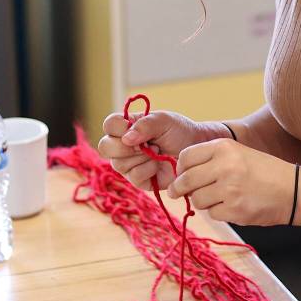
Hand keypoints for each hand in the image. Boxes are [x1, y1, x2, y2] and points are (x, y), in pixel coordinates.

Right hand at [98, 110, 212, 190]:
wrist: (195, 149)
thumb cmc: (179, 131)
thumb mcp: (164, 120)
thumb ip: (145, 124)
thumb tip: (126, 138)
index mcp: (126, 126)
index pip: (109, 125)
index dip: (119, 127)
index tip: (136, 129)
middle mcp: (122, 145)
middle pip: (105, 147)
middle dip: (127, 146)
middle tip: (146, 144)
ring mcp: (128, 164)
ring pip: (119, 164)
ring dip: (142, 157)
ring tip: (157, 151)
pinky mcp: (138, 180)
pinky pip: (134, 176)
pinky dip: (149, 169)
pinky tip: (159, 163)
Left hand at [167, 138, 296, 226]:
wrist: (293, 189)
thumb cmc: (264, 171)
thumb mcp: (238, 153)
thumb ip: (211, 160)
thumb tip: (180, 175)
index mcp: (224, 147)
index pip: (186, 157)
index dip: (180, 168)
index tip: (181, 174)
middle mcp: (224, 166)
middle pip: (186, 180)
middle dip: (179, 188)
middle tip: (177, 192)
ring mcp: (228, 189)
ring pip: (197, 200)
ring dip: (203, 201)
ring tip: (219, 197)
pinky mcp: (234, 210)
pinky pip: (212, 214)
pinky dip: (218, 212)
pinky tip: (232, 205)